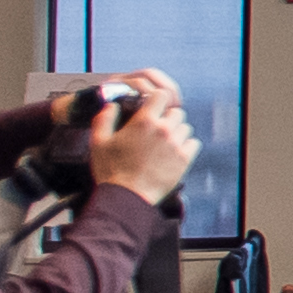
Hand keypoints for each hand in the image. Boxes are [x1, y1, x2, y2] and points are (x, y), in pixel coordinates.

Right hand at [84, 73, 197, 206]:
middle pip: (176, 112)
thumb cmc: (111, 170)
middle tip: (156, 130)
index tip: (152, 107)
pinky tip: (174, 152)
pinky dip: (187, 145)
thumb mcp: (98, 142)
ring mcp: (176, 144)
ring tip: (164, 143)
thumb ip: (104, 119)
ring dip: (177, 132)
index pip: (161, 96)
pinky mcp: (184, 159)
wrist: (127, 196)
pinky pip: (194, 143)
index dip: (157, 100)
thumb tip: (112, 106)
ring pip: (185, 127)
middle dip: (167, 118)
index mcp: (144, 122)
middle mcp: (163, 130)